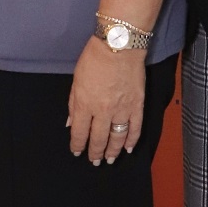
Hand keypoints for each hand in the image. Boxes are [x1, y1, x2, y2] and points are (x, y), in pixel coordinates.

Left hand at [67, 37, 145, 165]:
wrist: (119, 45)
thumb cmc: (95, 58)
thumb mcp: (76, 80)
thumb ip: (73, 104)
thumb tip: (70, 123)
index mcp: (84, 104)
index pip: (79, 132)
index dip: (77, 145)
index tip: (77, 151)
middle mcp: (103, 111)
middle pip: (98, 139)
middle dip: (95, 153)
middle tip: (94, 161)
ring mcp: (122, 109)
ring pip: (117, 138)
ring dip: (113, 151)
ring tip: (109, 159)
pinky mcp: (137, 105)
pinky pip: (135, 128)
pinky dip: (132, 140)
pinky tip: (129, 148)